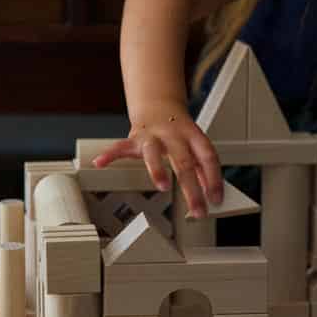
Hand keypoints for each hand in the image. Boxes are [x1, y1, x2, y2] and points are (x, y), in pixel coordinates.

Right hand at [92, 107, 222, 218]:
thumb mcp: (194, 145)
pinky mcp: (134, 139)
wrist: (158, 107)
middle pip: (184, 162)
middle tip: (198, 209)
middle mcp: (173, 135)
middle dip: (191, 188)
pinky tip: (100, 162)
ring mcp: (152, 136)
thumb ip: (201, 168)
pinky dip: (109, 154)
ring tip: (162, 186)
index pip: (207, 157)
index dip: (214, 178)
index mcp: (192, 136)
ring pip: (153, 153)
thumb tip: (210, 195)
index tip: (216, 199)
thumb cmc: (178, 133)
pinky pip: (119, 147)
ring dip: (157, 169)